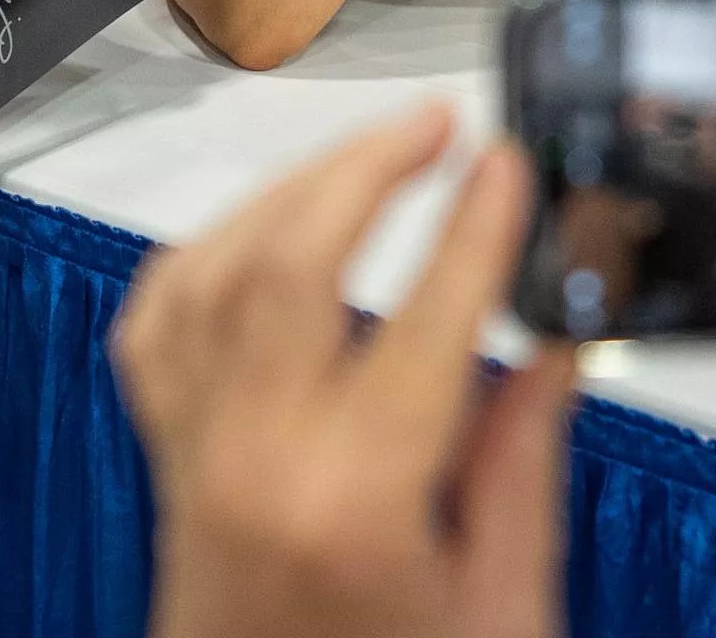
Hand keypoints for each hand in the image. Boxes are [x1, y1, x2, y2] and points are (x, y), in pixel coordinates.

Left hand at [112, 102, 574, 637]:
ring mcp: (194, 454)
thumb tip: (557, 339)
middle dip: (367, 169)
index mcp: (354, 505)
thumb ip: (521, 462)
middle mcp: (254, 463)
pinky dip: (204, 253)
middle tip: (440, 126)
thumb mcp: (505, 606)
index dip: (472, 231)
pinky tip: (261, 227)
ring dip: (290, 192)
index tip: (512, 166)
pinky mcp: (165, 459)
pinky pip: (158, 321)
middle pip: (290, 264)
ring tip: (370, 153)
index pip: (423, 324)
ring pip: (213, 271)